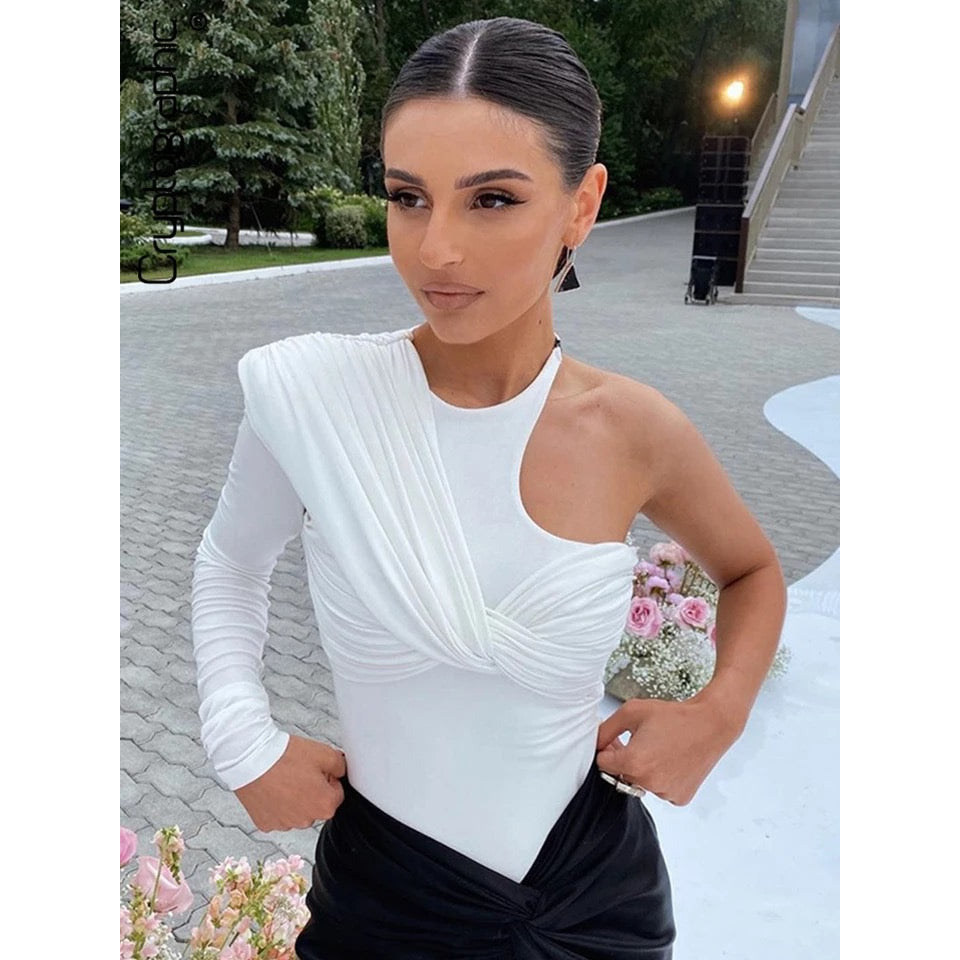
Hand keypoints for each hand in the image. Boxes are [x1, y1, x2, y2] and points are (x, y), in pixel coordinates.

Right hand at [234, 734, 346, 830]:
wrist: (252, 759)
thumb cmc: (286, 757)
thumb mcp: (324, 752)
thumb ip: (341, 766)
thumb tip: (342, 772)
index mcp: (325, 805)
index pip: (337, 793)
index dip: (328, 778)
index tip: (317, 770)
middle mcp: (306, 821)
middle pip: (317, 805)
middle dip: (313, 790)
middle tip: (299, 772)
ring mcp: (284, 824)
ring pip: (297, 811)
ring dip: (295, 799)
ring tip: (284, 778)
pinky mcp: (266, 823)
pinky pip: (278, 815)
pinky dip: (277, 804)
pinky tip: (273, 787)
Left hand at [595, 695, 740, 805]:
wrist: (711, 724)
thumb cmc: (673, 716)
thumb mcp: (632, 711)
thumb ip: (606, 729)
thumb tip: (594, 742)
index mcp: (633, 763)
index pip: (602, 764)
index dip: (608, 750)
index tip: (618, 741)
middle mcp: (648, 783)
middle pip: (621, 775)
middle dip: (624, 760)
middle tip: (640, 741)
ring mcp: (665, 793)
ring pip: (641, 784)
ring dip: (643, 770)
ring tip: (660, 748)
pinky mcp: (679, 798)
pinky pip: (660, 790)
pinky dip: (662, 778)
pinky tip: (671, 760)